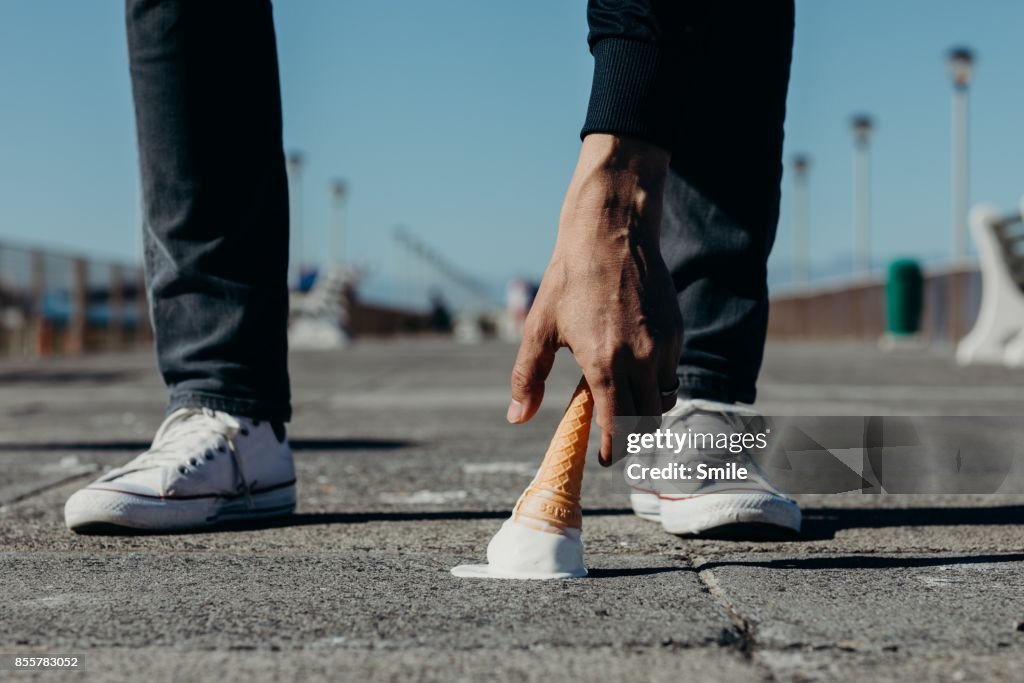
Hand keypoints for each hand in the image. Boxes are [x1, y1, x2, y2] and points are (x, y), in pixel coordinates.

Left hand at [507, 133, 682, 464]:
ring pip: (664, 397)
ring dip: (648, 408)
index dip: (612, 449)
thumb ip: (527, 378)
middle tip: (614, 435)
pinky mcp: (677, 330)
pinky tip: (635, 366)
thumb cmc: (569, 280)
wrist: (611, 233)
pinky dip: (657, 379)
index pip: (618, 426)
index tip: (605, 459)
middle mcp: (641, 359)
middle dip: (632, 434)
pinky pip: (672, 370)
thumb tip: (517, 417)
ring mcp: (664, 344)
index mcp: (605, 364)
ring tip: (625, 400)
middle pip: (647, 420)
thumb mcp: (539, 329)